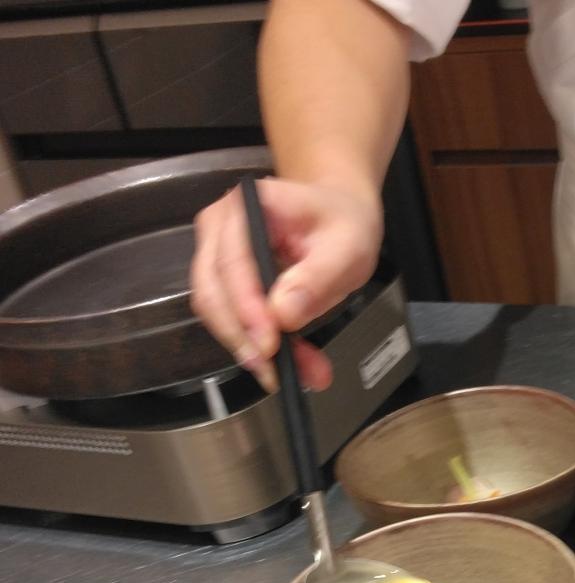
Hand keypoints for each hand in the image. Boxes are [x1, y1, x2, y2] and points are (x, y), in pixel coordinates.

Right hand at [189, 177, 382, 390]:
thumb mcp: (347, 248)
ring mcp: (218, 252)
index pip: (233, 262)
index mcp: (249, 205)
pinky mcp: (226, 279)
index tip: (268, 346)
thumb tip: (283, 314)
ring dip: (249, 346)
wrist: (342, 216)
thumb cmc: (344, 224)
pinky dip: (257, 344)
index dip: (246, 309)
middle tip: (273, 372)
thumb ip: (317, 279)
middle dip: (242, 337)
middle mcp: (222, 226)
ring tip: (290, 372)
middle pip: (213, 290)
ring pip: (217, 310)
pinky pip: (232, 317)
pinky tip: (288, 361)